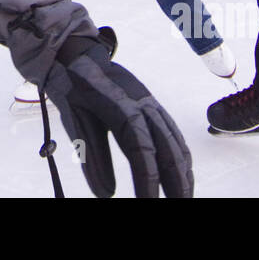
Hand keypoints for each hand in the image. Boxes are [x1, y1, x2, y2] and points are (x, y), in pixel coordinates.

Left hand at [43, 36, 192, 197]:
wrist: (79, 55)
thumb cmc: (73, 87)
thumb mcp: (74, 120)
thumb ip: (91, 157)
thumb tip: (106, 195)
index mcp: (121, 107)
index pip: (141, 150)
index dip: (147, 179)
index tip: (148, 202)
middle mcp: (143, 104)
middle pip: (167, 146)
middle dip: (176, 180)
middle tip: (179, 205)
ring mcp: (150, 103)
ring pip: (174, 140)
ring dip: (182, 170)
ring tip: (185, 195)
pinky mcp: (152, 104)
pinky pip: (171, 131)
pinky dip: (180, 153)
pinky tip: (183, 172)